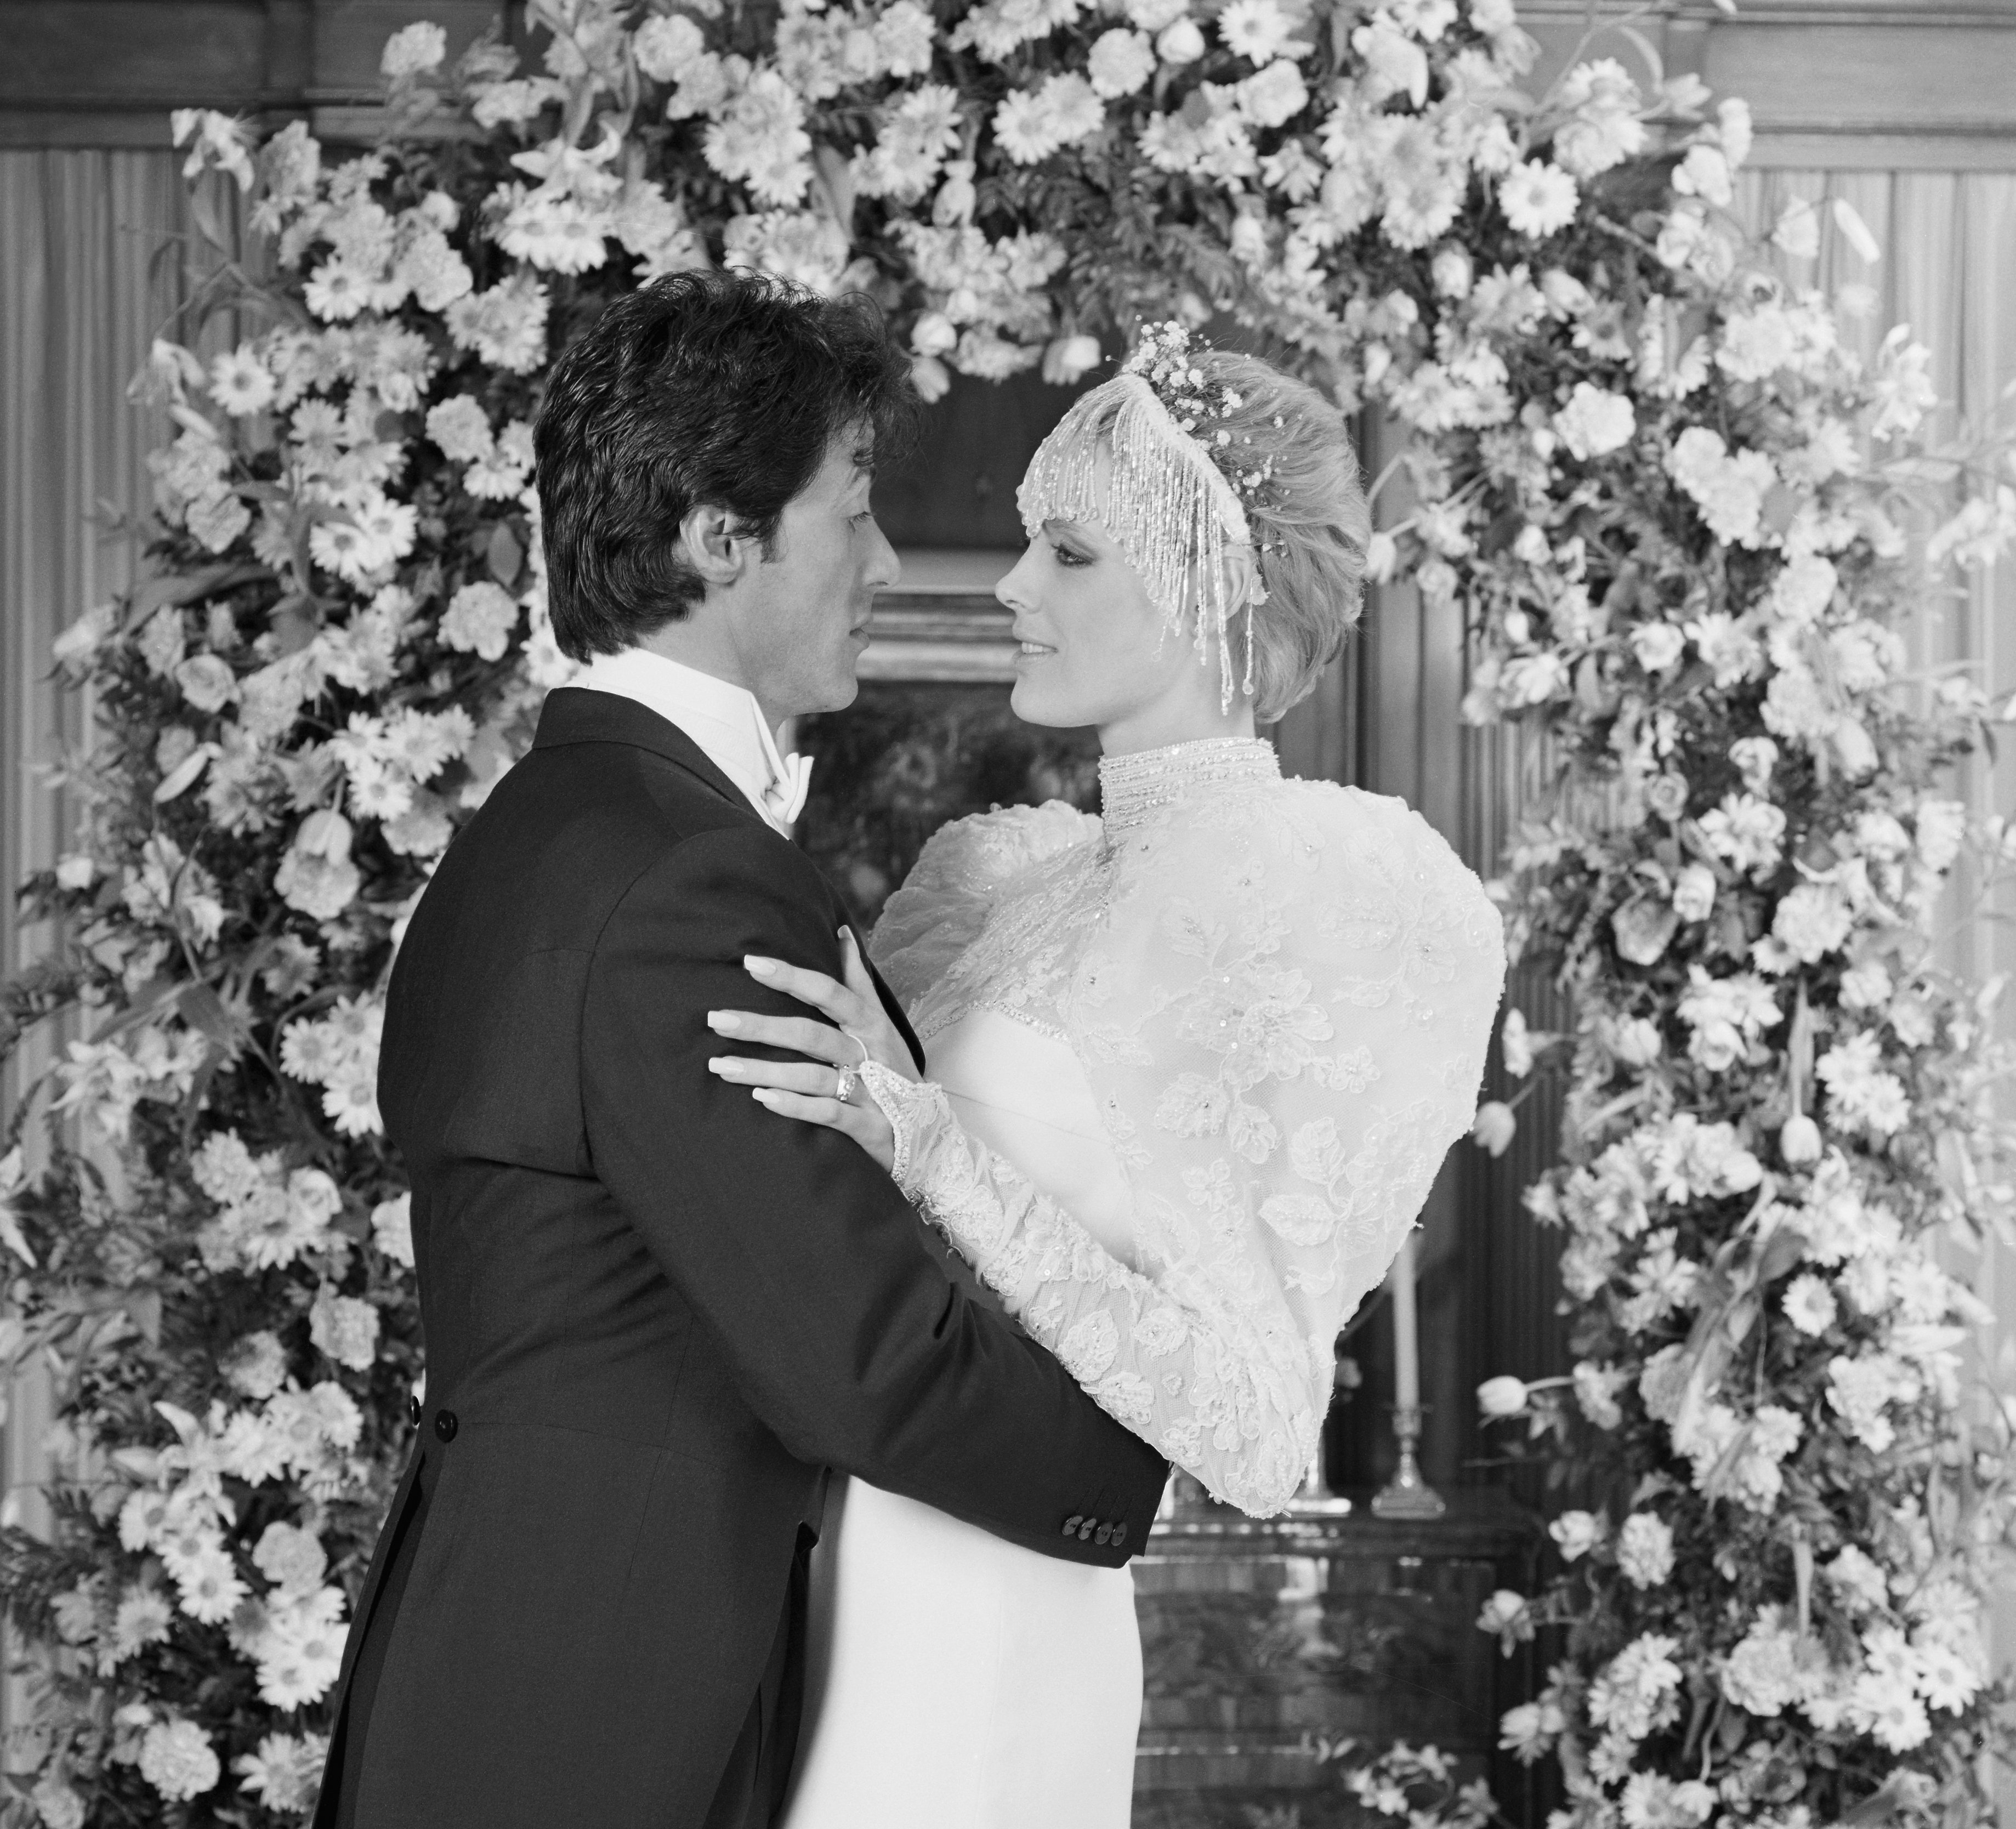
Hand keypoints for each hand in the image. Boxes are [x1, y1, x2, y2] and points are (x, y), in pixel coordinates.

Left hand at [705, 929, 912, 1173]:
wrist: (929, 1133)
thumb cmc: (893, 1069)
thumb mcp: (882, 1021)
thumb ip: (858, 980)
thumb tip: (842, 931)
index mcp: (871, 1024)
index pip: (829, 993)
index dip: (791, 977)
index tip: (751, 963)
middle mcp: (870, 1053)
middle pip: (811, 1034)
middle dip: (762, 1026)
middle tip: (717, 1019)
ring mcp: (870, 1091)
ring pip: (813, 1075)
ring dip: (764, 1070)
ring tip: (721, 1065)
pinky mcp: (868, 1127)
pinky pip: (828, 1114)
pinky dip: (795, 1106)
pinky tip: (762, 1099)